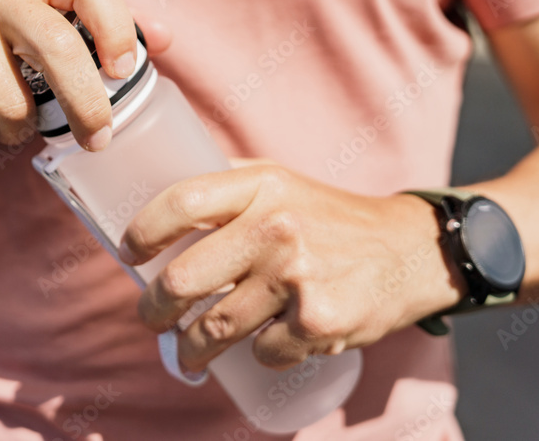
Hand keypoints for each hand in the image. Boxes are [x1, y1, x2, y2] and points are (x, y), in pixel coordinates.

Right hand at [0, 0, 169, 149]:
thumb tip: (164, 38)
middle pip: (56, 46)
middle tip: (98, 138)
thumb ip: (98, 28)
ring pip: (15, 103)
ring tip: (6, 113)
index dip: (116, 26)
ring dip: (19, 128)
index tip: (124, 70)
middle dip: (86, 103)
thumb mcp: (40, 21)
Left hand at [118, 161, 466, 371]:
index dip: (143, 232)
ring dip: (190, 350)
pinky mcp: (318, 321)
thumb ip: (229, 188)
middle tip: (151, 317)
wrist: (409, 250)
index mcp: (261, 185)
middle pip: (183, 280)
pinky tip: (267, 344)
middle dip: (153, 310)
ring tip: (186, 352)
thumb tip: (159, 203)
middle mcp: (276, 226)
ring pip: (215, 329)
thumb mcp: (281, 182)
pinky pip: (263, 353)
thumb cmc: (331, 218)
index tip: (129, 252)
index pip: (181, 202)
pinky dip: (259, 356)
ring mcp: (297, 276)